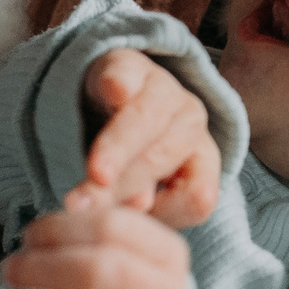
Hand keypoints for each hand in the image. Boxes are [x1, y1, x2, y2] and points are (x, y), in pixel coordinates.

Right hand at [79, 48, 221, 229]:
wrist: (107, 99)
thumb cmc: (129, 159)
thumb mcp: (138, 191)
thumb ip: (138, 204)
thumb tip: (136, 208)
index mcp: (201, 161)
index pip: (197, 195)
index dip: (167, 212)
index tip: (130, 224)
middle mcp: (190, 123)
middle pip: (164, 158)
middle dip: (127, 185)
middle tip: (88, 207)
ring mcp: (163, 89)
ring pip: (147, 121)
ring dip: (119, 148)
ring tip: (94, 173)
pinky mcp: (128, 65)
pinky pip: (124, 79)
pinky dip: (117, 88)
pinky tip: (107, 99)